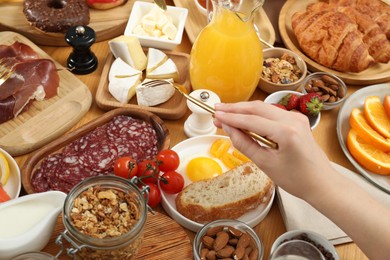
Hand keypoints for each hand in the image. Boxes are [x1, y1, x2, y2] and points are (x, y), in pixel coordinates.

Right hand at [213, 101, 333, 199]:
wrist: (321, 183)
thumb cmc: (296, 179)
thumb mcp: (266, 164)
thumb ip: (245, 144)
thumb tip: (228, 129)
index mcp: (286, 131)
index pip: (251, 120)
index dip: (231, 117)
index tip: (215, 115)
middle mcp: (292, 119)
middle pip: (257, 107)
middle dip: (235, 108)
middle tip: (216, 110)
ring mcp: (296, 117)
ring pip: (264, 108)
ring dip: (244, 110)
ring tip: (226, 113)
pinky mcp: (297, 120)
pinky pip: (271, 113)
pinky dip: (256, 114)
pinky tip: (244, 118)